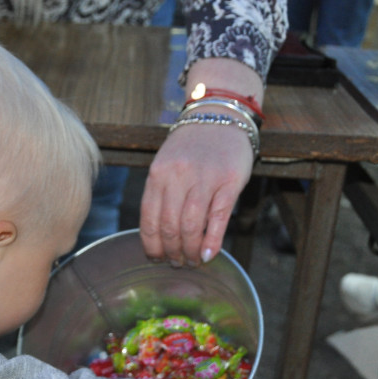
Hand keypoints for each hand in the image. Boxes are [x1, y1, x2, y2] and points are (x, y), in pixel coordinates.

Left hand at [139, 119, 252, 266]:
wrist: (220, 114)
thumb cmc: (191, 146)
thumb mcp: (167, 164)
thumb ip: (161, 194)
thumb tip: (159, 236)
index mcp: (157, 175)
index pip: (149, 219)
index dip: (151, 246)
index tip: (155, 259)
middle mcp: (177, 176)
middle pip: (169, 226)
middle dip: (171, 252)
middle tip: (177, 264)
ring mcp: (204, 178)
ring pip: (191, 225)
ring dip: (190, 250)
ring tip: (192, 261)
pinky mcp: (228, 181)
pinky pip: (217, 217)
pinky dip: (211, 241)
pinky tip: (209, 255)